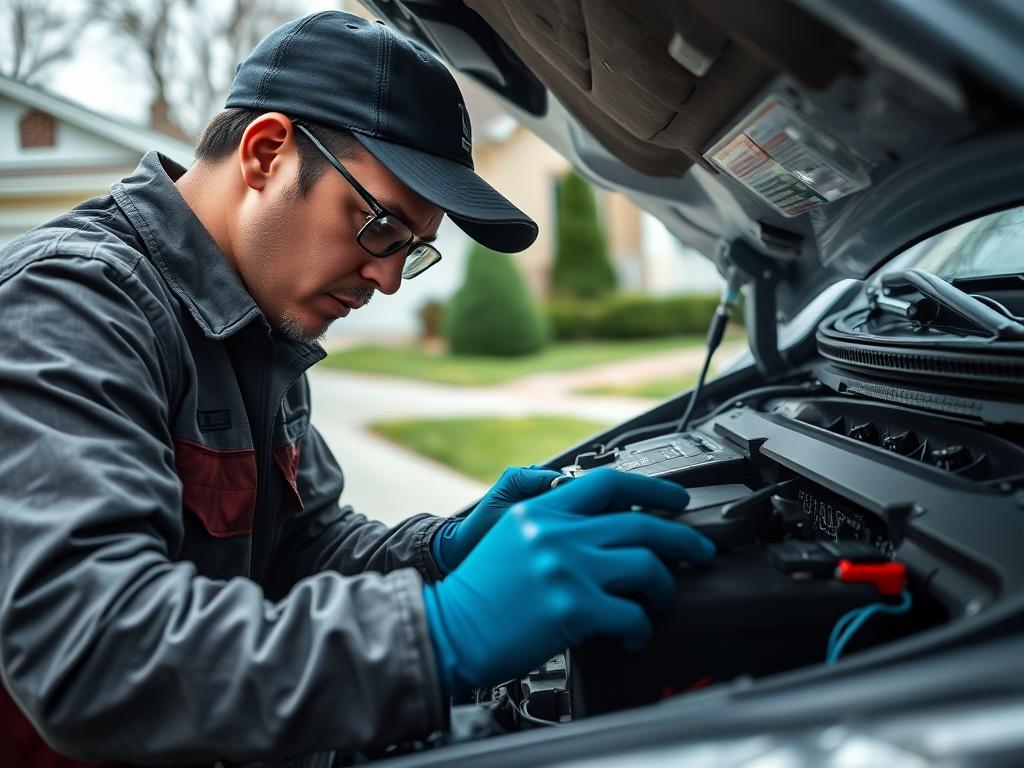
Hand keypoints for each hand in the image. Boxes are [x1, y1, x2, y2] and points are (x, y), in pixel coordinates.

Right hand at [423, 469, 714, 696]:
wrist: (449, 629)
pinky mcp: (574, 609)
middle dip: (681, 538)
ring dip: (663, 588)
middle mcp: (558, 533)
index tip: (676, 500)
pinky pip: (632, 614)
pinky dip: (641, 627)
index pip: (608, 483)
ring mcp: (568, 569)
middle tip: (700, 550)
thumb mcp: (511, 536)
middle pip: (640, 524)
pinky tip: (636, 634)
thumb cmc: (478, 592)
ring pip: (646, 567)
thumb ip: (552, 521)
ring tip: (660, 601)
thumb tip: (604, 525)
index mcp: (542, 511)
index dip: (652, 489)